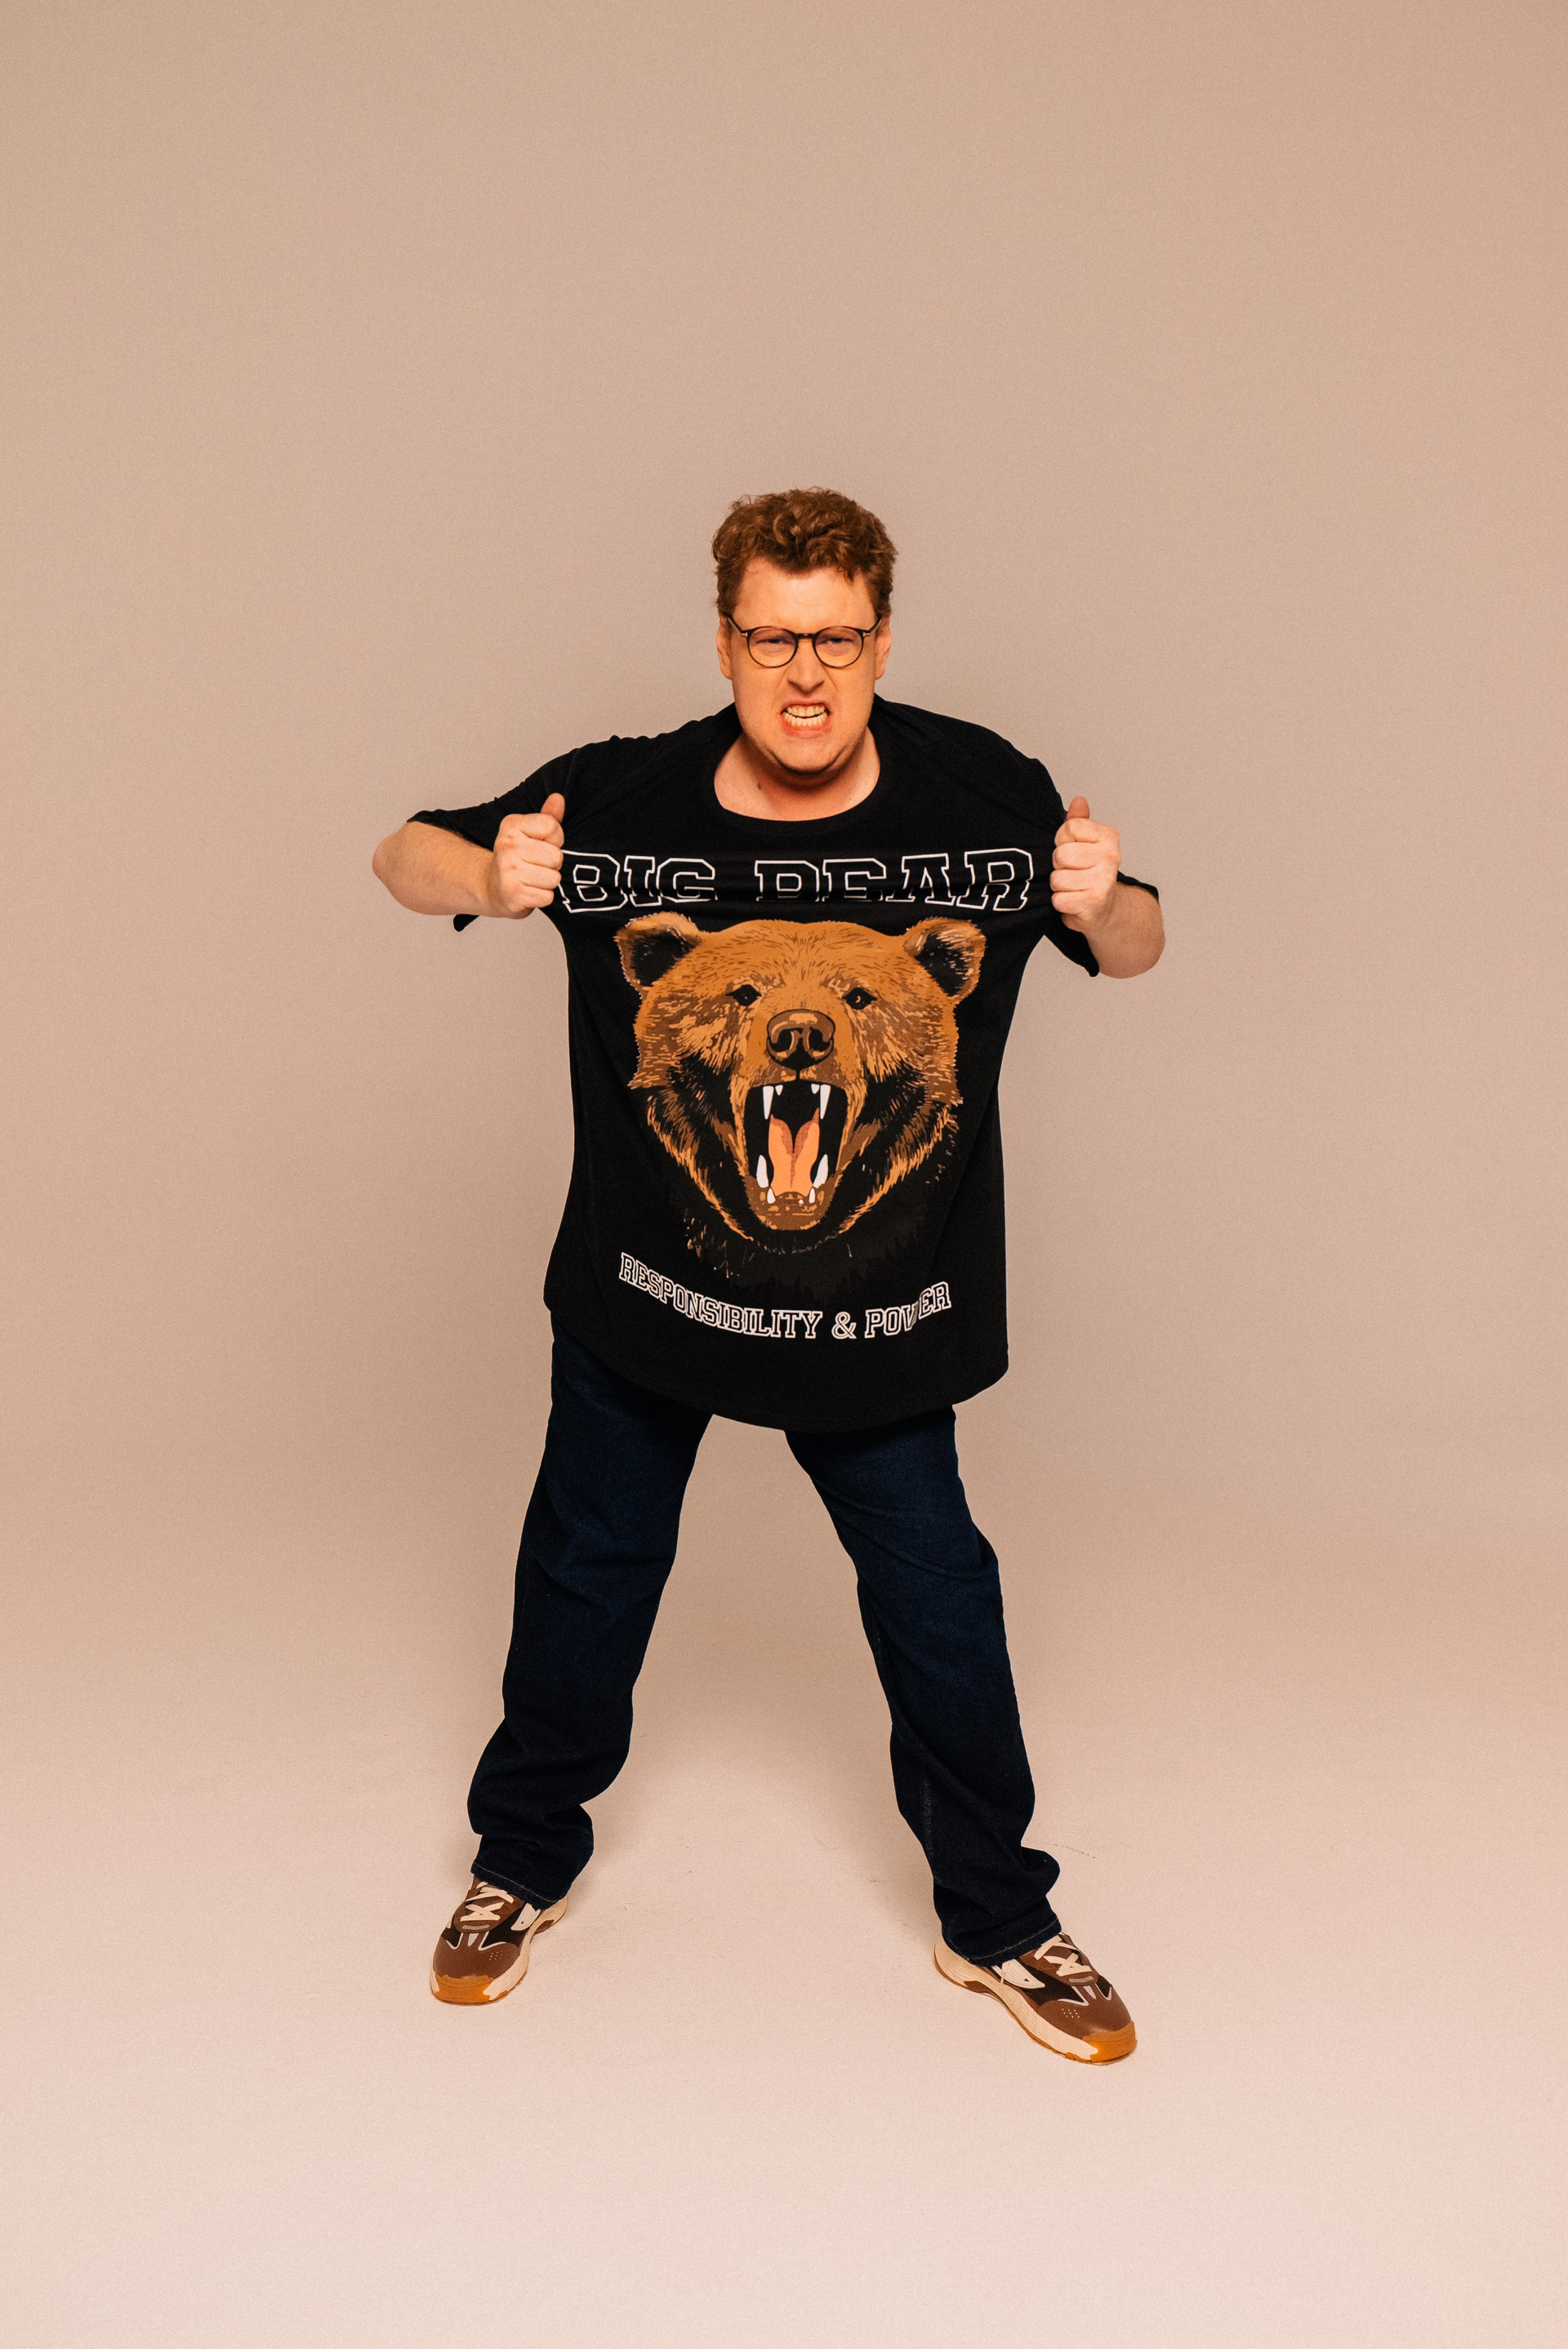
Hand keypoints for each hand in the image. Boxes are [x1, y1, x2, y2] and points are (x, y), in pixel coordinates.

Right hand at [487, 792, 564, 915]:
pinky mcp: (512, 893)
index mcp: (512, 825)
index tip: (541, 845)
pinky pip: (547, 896)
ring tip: (532, 879)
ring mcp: (508, 870)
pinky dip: (542, 897)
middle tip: (536, 865)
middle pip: (556, 856)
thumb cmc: (515, 859)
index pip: (553, 827)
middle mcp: (507, 845)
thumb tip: (558, 798)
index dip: (555, 840)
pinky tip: (529, 891)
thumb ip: (547, 816)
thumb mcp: (529, 833)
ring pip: (554, 878)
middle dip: (552, 864)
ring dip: (547, 882)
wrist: (492, 888)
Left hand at [1051, 794, 1120, 933]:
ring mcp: (1104, 880)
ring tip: (1073, 888)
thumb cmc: (1090, 874)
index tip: (1072, 851)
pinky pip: (1059, 899)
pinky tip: (1074, 902)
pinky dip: (1061, 903)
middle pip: (1061, 854)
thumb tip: (1079, 801)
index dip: (1062, 841)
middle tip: (1072, 872)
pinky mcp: (1095, 902)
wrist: (1105, 910)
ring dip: (1059, 887)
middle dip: (1059, 866)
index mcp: (1108, 836)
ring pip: (1057, 878)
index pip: (1068, 828)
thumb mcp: (1084, 844)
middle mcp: (1111, 856)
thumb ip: (1078, 822)